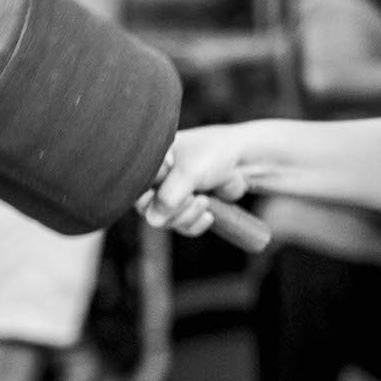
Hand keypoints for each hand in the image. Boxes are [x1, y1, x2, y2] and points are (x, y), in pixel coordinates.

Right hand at [136, 125, 252, 237]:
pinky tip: (209, 214)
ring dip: (187, 216)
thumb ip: (167, 197)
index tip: (172, 187)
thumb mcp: (188, 173)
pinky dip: (195, 224)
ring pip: (166, 221)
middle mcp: (159, 177)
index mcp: (152, 161)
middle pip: (148, 209)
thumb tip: (153, 221)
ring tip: (204, 201)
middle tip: (191, 197)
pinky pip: (183, 226)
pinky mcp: (189, 206)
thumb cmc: (214, 154)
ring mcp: (174, 193)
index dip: (151, 195)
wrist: (245, 159)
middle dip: (173, 210)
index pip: (135, 188)